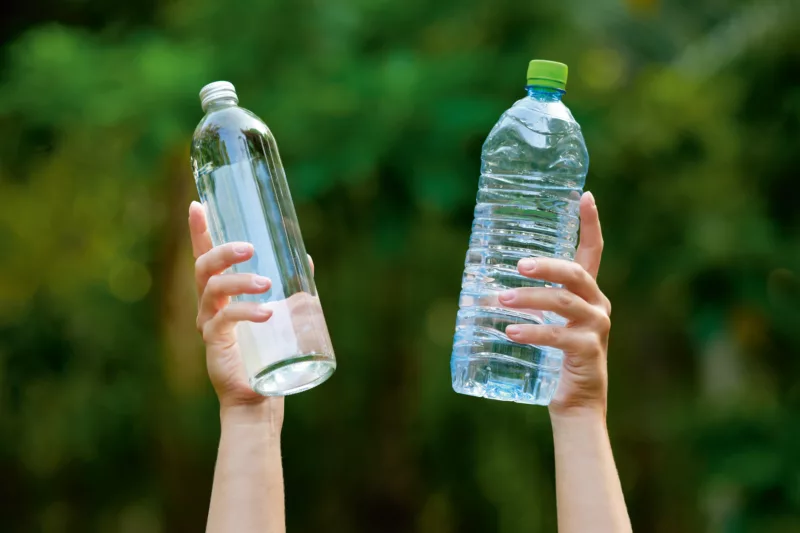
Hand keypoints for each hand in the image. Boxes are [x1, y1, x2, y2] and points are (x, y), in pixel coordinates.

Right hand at [188, 202, 282, 425]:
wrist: (259, 398)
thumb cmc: (267, 354)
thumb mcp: (282, 314)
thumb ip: (290, 288)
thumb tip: (305, 259)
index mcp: (220, 294)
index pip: (205, 256)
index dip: (199, 231)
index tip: (197, 203)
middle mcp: (209, 306)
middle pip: (204, 267)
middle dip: (223, 250)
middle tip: (250, 248)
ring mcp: (209, 324)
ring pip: (213, 290)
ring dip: (240, 281)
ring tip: (267, 285)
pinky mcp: (215, 344)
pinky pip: (225, 320)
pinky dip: (246, 312)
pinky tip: (266, 313)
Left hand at [499, 192, 610, 417]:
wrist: (574, 404)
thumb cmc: (553, 359)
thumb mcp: (544, 324)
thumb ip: (527, 304)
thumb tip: (477, 291)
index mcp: (588, 293)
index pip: (593, 251)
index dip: (590, 223)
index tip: (585, 195)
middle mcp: (597, 305)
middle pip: (575, 273)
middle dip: (546, 265)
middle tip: (518, 265)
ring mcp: (596, 328)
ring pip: (564, 303)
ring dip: (530, 299)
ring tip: (501, 301)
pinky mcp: (588, 352)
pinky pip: (559, 337)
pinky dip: (533, 332)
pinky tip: (511, 332)